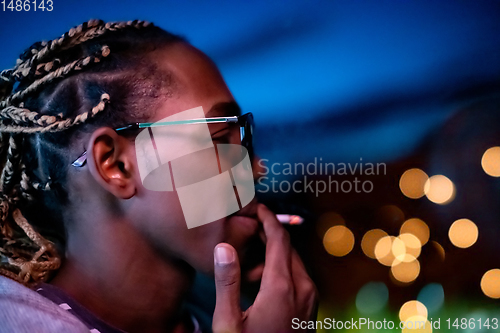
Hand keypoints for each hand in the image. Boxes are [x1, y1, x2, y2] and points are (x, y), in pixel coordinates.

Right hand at [212, 204, 316, 332]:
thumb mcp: (229, 322)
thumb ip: (227, 282)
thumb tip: (224, 247)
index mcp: (282, 287)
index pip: (279, 239)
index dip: (268, 219)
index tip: (258, 208)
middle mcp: (302, 288)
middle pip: (287, 248)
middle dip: (268, 237)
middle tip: (246, 236)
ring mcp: (310, 299)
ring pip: (293, 263)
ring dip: (272, 259)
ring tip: (247, 275)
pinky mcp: (311, 308)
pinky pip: (298, 278)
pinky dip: (280, 273)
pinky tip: (261, 288)